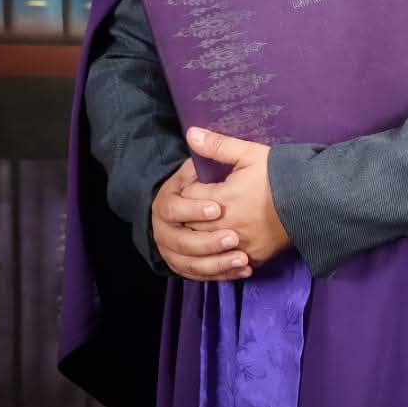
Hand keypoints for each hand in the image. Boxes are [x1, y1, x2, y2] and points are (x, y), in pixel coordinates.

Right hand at [150, 155, 252, 281]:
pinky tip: (242, 271)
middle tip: (234, 238)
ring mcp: (173, 250)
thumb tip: (194, 131)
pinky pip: (199, 275)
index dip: (194, 210)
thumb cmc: (205, 181)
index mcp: (166, 202)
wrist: (192, 207)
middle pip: (181, 242)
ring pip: (190, 264)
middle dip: (208, 243)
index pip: (175, 209)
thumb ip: (209, 149)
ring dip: (216, 264)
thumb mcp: (209, 163)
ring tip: (242, 258)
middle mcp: (164, 230)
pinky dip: (220, 275)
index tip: (218, 208)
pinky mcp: (185, 265)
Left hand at [182, 127, 293, 268]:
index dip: (188, 188)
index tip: (196, 183)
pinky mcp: (254, 256)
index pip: (186, 197)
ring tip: (208, 223)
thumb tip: (191, 133)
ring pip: (205, 246)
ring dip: (201, 236)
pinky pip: (227, 261)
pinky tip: (224, 243)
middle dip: (188, 214)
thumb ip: (218, 145)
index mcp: (222, 198)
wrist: (315, 200)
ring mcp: (240, 244)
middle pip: (190, 225)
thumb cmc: (282, 174)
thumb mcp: (250, 154)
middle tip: (197, 204)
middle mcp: (226, 225)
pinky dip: (221, 254)